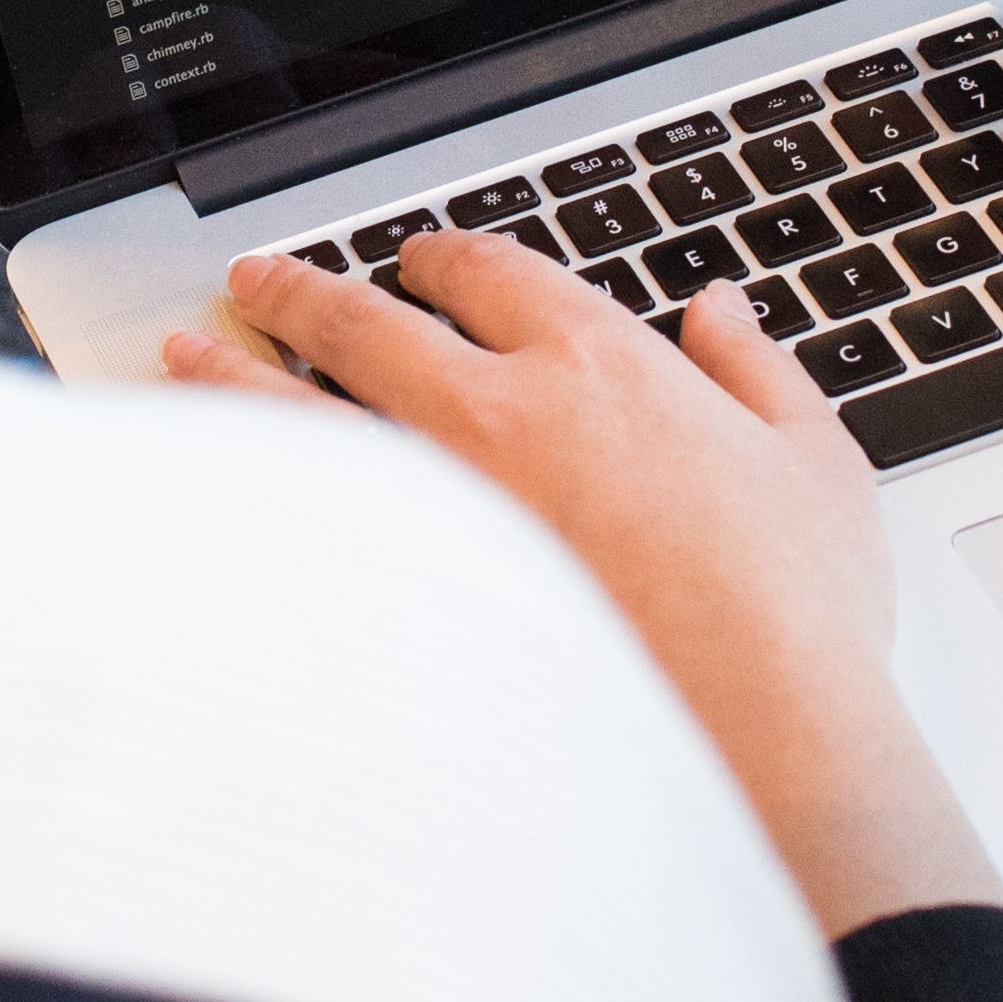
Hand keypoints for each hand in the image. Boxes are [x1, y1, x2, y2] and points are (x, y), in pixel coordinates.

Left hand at [168, 233, 1002, 936]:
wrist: (753, 742)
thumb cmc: (792, 617)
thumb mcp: (814, 466)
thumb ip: (759, 372)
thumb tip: (721, 315)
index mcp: (598, 365)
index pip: (492, 275)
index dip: (444, 258)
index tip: (418, 262)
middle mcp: (497, 414)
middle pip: (365, 321)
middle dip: (300, 290)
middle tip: (258, 279)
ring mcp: (433, 509)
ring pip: (299, 412)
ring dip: (235, 374)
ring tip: (188, 357)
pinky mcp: (399, 598)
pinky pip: (295, 526)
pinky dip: (241, 498)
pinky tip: (209, 494)